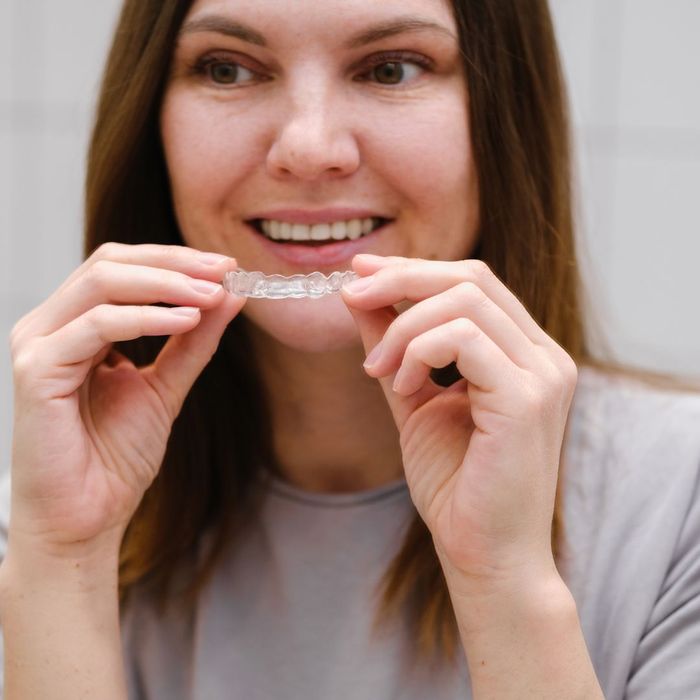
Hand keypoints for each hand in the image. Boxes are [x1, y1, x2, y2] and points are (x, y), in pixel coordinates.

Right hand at [8, 243, 244, 556]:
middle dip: (174, 262)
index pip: (123, 266)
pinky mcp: (35, 370)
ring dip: (167, 283)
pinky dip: (146, 318)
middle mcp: (52, 326)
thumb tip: (229, 294)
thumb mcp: (167, 385)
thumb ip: (194, 340)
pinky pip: (96, 325)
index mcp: (77, 325)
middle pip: (111, 262)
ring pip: (102, 283)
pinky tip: (188, 321)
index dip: (175, 260)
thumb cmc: (115, 457)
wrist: (87, 516)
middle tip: (224, 269)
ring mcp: (38, 344)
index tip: (227, 266)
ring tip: (213, 294)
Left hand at [341, 254, 577, 591]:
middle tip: (351, 296)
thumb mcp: (413, 396)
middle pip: (471, 277)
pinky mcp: (528, 398)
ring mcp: (543, 373)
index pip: (472, 282)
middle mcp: (543, 355)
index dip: (413, 269)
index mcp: (523, 352)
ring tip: (378, 369)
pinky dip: (418, 350)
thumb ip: (394, 344)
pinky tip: (401, 386)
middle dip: (400, 278)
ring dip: (403, 325)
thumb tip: (362, 293)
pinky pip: (464, 339)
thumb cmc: (454, 483)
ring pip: (465, 300)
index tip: (360, 274)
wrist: (482, 553)